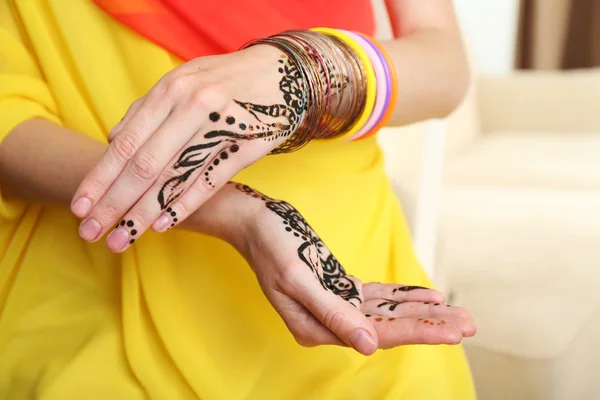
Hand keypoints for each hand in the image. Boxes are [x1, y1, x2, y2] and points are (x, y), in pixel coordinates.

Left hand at [71, 44, 308, 251]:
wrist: (282, 71)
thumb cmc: (226, 80)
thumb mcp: (181, 82)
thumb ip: (146, 111)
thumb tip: (112, 140)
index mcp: (169, 91)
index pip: (125, 143)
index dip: (99, 178)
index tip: (79, 207)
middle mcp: (191, 106)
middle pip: (144, 165)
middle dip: (113, 203)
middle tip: (91, 233)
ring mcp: (220, 126)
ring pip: (175, 177)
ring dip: (144, 212)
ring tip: (121, 239)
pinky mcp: (247, 144)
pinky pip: (212, 179)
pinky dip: (186, 203)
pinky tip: (165, 225)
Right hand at [232, 184, 475, 354]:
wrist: (256, 222)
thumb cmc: (272, 245)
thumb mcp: (298, 279)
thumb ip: (332, 313)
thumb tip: (369, 346)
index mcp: (316, 328)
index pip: (377, 334)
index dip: (417, 332)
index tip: (453, 332)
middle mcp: (328, 322)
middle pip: (388, 326)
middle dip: (429, 325)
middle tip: (469, 325)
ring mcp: (336, 304)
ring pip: (386, 312)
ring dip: (421, 311)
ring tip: (457, 313)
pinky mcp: (338, 287)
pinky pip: (377, 296)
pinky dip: (402, 295)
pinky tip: (427, 296)